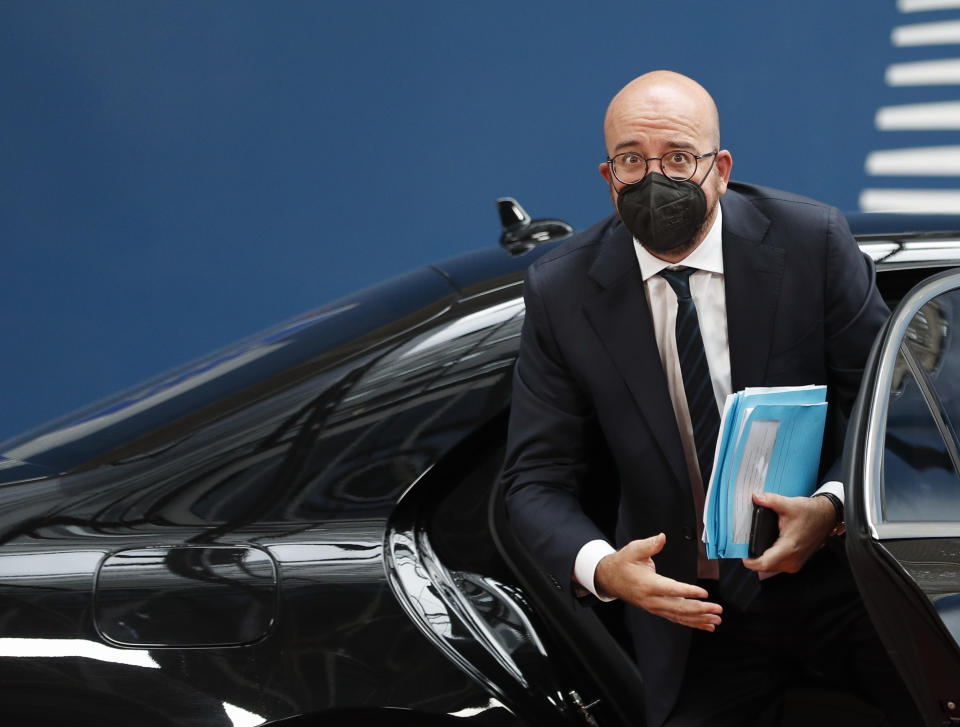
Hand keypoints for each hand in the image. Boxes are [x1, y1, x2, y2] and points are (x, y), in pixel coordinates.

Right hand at [594, 533, 721, 631]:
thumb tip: (662, 537)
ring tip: (716, 620)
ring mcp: (654, 607)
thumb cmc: (623, 563)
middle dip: (700, 609)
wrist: (609, 579)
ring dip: (699, 619)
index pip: (671, 589)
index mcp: (647, 584)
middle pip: (679, 608)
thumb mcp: (633, 550)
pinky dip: (692, 623)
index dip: (688, 591)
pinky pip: (676, 619)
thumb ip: (649, 544)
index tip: (704, 593)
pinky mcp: (657, 610)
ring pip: (679, 616)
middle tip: (717, 609)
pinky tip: (705, 625)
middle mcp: (651, 600)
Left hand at [742, 492, 835, 573]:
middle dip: (753, 559)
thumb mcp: (789, 504)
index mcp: (789, 548)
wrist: (827, 516)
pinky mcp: (797, 562)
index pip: (764, 564)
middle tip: (745, 545)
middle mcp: (793, 559)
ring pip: (771, 567)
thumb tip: (756, 497)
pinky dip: (770, 558)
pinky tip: (766, 548)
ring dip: (762, 559)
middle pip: (765, 567)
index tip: (742, 553)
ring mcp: (796, 563)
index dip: (750, 561)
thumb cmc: (812, 513)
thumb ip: (771, 500)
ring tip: (754, 546)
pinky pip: (778, 565)